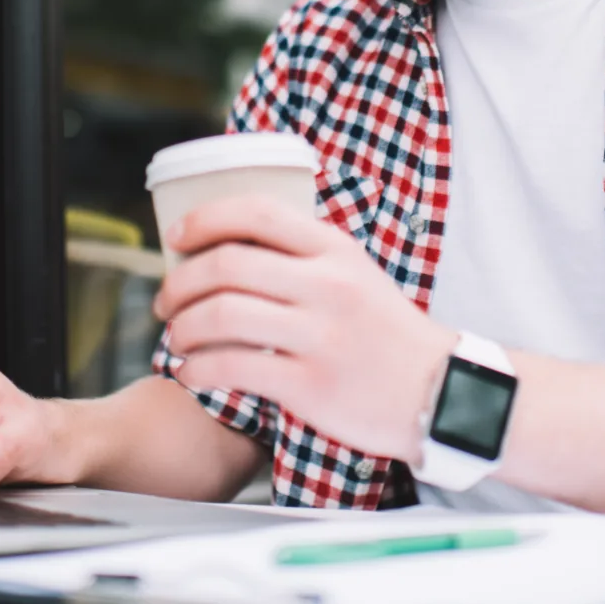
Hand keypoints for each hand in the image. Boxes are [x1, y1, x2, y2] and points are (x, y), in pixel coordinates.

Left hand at [155, 196, 456, 462]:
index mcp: (335, 249)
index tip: (175, 237)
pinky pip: (233, 368)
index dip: (203, 219)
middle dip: (178, 282)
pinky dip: (197, 369)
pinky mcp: (311, 385)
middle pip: (227, 264)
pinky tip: (190, 374)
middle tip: (164, 301)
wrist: (440, 391)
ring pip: (222, 316)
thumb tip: (226, 246)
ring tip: (175, 339)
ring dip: (181, 327)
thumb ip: (302, 256)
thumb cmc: (385, 331)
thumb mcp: (354, 273)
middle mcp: (327, 285)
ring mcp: (319, 335)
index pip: (257, 212)